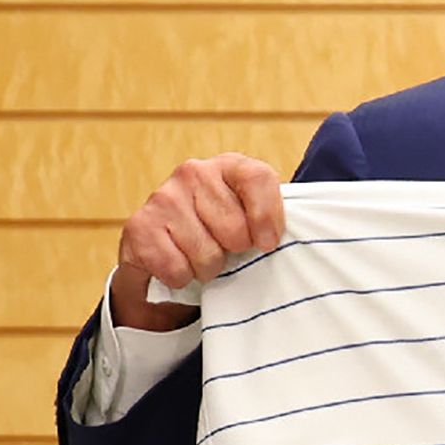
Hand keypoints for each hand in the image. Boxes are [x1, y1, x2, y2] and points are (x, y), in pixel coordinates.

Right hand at [109, 153, 282, 331]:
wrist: (163, 253)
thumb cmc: (221, 236)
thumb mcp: (252, 220)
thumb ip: (275, 218)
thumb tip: (304, 235)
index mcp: (230, 166)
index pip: (258, 178)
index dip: (267, 217)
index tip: (267, 244)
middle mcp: (194, 173)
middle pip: (234, 229)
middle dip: (234, 252)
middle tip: (225, 249)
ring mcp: (163, 197)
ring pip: (206, 254)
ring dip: (208, 268)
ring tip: (201, 256)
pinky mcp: (139, 226)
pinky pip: (177, 268)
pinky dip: (181, 277)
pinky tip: (178, 262)